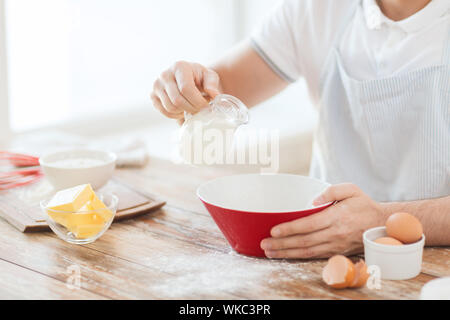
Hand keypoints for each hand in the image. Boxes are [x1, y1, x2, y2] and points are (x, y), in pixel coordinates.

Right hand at [150, 61, 220, 121]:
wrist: (188, 78)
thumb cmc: (199, 78)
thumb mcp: (209, 77)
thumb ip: (212, 84)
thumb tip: (214, 95)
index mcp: (179, 67)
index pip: (186, 89)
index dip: (198, 101)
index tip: (207, 107)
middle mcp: (165, 74)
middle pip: (177, 100)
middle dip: (192, 109)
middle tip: (201, 111)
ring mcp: (157, 86)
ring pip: (170, 107)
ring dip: (184, 112)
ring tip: (193, 107)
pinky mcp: (153, 96)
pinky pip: (164, 112)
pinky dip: (175, 115)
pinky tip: (183, 110)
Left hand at [260, 183, 386, 258]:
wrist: (382, 224)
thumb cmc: (364, 205)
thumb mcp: (351, 190)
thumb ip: (332, 191)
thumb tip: (312, 200)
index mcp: (337, 217)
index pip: (308, 225)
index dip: (290, 229)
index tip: (274, 230)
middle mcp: (334, 234)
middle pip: (303, 241)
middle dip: (282, 243)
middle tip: (264, 243)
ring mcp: (335, 245)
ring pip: (306, 251)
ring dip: (286, 253)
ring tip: (269, 252)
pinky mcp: (335, 252)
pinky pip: (313, 256)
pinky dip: (297, 256)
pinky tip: (285, 255)